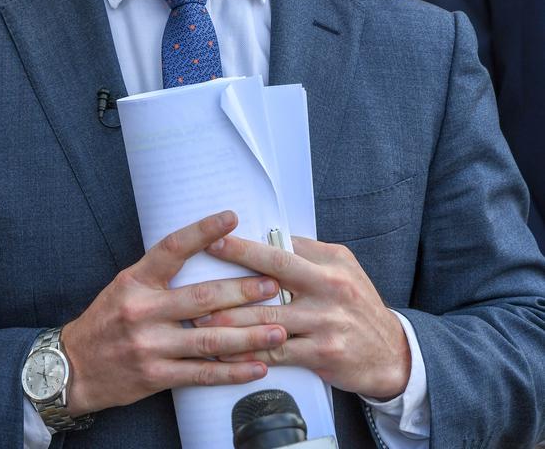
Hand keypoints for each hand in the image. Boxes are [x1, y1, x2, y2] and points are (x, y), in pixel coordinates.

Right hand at [61, 211, 286, 414]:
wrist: (72, 368)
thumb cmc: (106, 320)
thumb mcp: (125, 285)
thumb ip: (160, 273)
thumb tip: (206, 253)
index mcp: (135, 281)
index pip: (172, 248)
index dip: (203, 232)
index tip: (232, 218)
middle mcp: (143, 311)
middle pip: (201, 298)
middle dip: (243, 291)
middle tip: (273, 285)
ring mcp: (150, 346)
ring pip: (209, 340)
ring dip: (249, 336)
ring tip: (279, 331)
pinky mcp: (156, 376)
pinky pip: (201, 374)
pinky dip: (233, 372)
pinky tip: (257, 367)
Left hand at [194, 233, 410, 400]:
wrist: (391, 352)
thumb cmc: (357, 305)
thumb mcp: (343, 270)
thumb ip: (309, 255)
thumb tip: (270, 236)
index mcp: (331, 263)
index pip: (285, 248)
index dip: (248, 244)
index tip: (217, 238)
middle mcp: (330, 288)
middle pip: (276, 273)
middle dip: (236, 267)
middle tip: (203, 265)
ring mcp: (326, 322)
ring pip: (269, 318)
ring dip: (231, 319)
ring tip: (201, 317)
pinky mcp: (322, 353)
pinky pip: (276, 353)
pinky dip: (248, 354)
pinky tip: (227, 353)